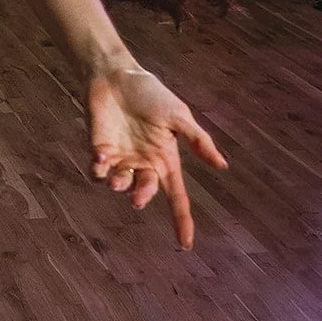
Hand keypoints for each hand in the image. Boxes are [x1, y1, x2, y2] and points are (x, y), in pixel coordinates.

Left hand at [87, 65, 227, 249]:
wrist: (117, 75)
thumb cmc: (150, 93)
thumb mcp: (178, 116)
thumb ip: (198, 141)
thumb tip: (222, 166)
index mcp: (165, 158)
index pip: (176, 196)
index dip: (181, 220)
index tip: (185, 245)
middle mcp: (144, 163)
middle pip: (145, 192)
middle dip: (142, 197)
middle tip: (138, 196)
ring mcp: (121, 158)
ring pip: (120, 185)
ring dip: (119, 185)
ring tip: (117, 177)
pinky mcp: (100, 149)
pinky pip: (99, 171)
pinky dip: (100, 169)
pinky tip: (102, 155)